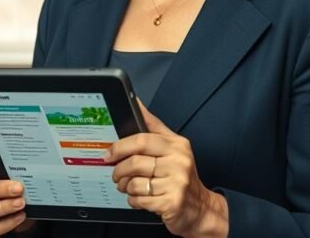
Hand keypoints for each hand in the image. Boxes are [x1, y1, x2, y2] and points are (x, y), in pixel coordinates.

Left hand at [104, 101, 227, 237]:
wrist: (201, 207)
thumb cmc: (181, 174)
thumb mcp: (173, 146)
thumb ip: (152, 125)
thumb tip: (136, 102)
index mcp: (177, 145)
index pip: (142, 140)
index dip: (120, 147)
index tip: (109, 153)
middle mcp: (179, 162)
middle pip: (135, 163)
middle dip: (119, 170)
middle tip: (116, 174)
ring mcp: (177, 184)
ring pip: (135, 183)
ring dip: (126, 187)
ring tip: (129, 186)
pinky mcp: (172, 203)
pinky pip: (140, 200)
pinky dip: (134, 200)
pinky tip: (140, 197)